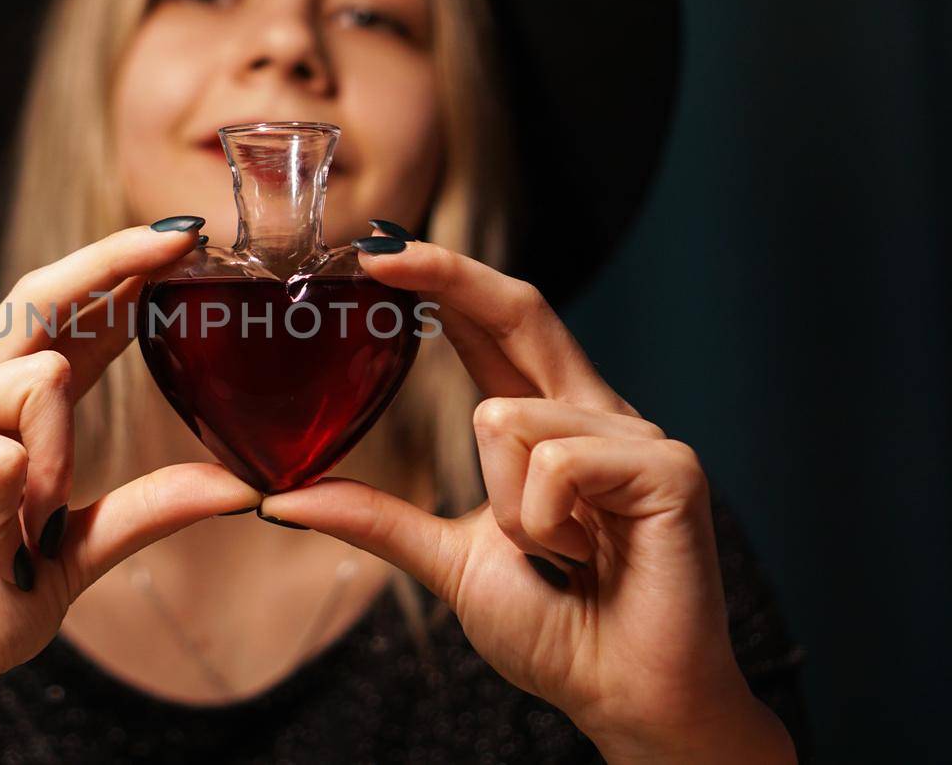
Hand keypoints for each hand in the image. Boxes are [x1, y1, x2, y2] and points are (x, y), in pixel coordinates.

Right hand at [0, 223, 260, 763]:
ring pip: (43, 382)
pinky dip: (11, 514)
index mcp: (9, 418)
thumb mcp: (78, 556)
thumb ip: (145, 510)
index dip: (123, 278)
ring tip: (31, 538)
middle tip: (184, 234)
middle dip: (113, 259)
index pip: (74, 326)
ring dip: (60, 468)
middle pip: (40, 300)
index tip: (185, 242)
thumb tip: (240, 485)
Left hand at [259, 232, 794, 763]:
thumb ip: (379, 519)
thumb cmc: (555, 631)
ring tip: (555, 554)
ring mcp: (637, 436)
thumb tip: (282, 497)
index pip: (493, 328)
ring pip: (507, 418)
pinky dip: (542, 524)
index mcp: (549, 425)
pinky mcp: (669, 468)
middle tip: (377, 252)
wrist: (622, 698)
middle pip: (520, 309)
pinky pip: (553, 463)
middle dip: (447, 274)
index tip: (375, 252)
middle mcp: (595, 414)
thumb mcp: (448, 560)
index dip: (442, 282)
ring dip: (504, 508)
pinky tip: (585, 557)